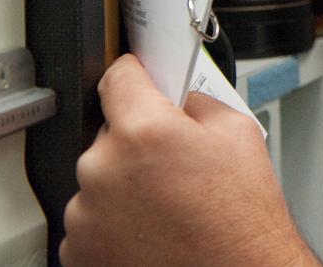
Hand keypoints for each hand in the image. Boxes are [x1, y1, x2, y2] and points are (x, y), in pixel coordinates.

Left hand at [60, 55, 315, 266]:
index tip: (139, 77)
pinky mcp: (80, 249)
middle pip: (112, 132)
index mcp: (145, 131)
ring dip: (126, 183)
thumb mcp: (239, 132)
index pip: (118, 77)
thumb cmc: (242, 219)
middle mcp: (105, 169)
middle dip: (141, 140)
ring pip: (101, 177)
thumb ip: (198, 103)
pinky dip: (116, 220)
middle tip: (177, 162)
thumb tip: (179, 98)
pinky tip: (154, 227)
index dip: (136, 73)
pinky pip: (92, 218)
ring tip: (170, 203)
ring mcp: (87, 214)